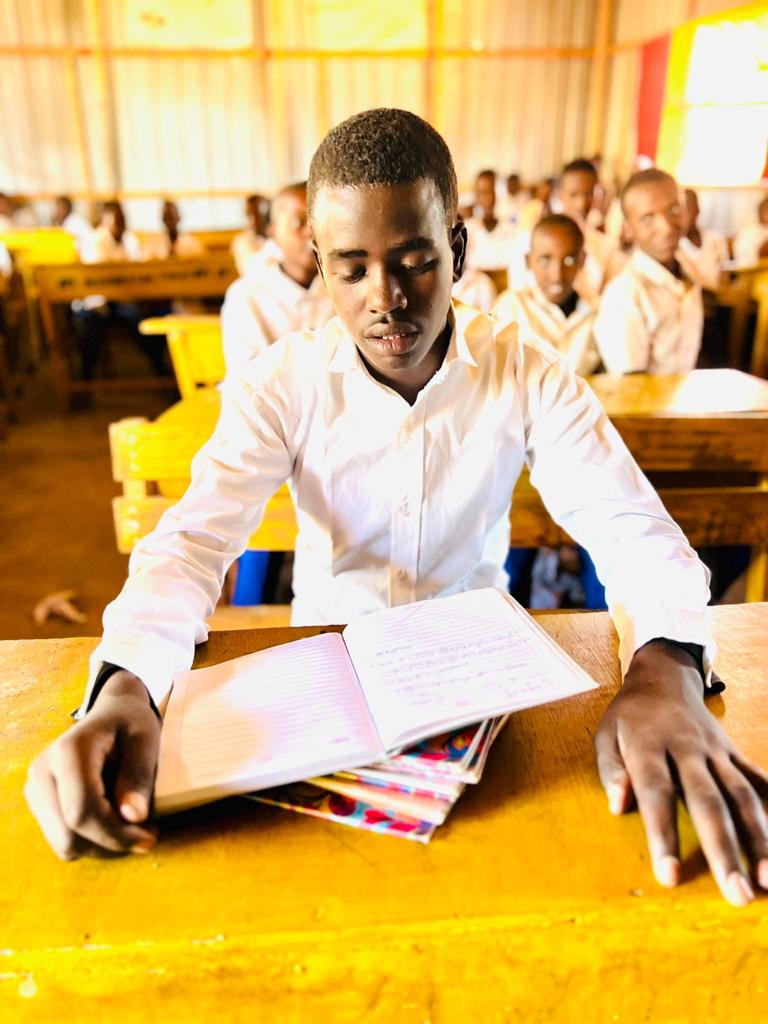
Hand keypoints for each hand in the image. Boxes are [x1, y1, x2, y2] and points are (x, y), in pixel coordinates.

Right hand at [25, 670, 160, 858]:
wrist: (112, 713)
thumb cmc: (131, 723)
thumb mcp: (145, 740)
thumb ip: (139, 775)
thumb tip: (133, 817)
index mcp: (68, 751)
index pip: (81, 812)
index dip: (115, 834)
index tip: (148, 837)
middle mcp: (43, 771)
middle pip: (69, 836)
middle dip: (111, 842)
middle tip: (145, 832)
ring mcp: (36, 788)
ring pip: (65, 844)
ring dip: (102, 844)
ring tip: (129, 822)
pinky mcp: (39, 803)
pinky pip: (64, 840)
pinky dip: (91, 840)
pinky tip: (111, 819)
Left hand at [595, 640, 767, 905]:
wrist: (664, 677)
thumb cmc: (629, 716)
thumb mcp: (605, 734)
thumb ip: (611, 769)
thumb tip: (618, 805)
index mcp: (648, 746)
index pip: (656, 794)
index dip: (663, 835)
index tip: (670, 877)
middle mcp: (687, 750)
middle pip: (708, 802)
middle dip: (724, 851)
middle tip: (736, 895)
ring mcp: (716, 752)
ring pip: (742, 795)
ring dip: (759, 839)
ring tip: (767, 881)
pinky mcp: (734, 752)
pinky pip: (759, 780)